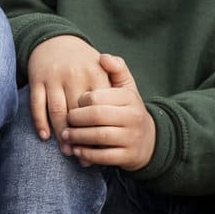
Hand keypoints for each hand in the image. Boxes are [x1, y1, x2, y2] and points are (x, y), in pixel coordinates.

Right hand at [27, 35, 110, 154]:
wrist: (55, 40)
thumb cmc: (83, 61)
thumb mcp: (102, 67)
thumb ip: (113, 90)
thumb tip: (116, 121)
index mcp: (95, 72)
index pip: (100, 107)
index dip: (100, 128)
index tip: (102, 147)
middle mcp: (75, 75)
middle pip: (78, 112)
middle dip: (81, 136)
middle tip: (82, 156)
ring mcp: (55, 77)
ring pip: (57, 111)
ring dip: (61, 134)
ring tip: (67, 150)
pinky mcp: (38, 79)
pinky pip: (37, 104)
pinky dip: (40, 121)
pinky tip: (44, 136)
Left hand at [64, 54, 155, 171]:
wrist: (148, 140)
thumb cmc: (128, 110)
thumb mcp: (126, 88)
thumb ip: (116, 69)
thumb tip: (103, 57)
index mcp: (129, 97)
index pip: (98, 97)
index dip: (81, 101)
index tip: (74, 103)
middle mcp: (133, 116)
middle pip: (97, 116)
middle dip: (76, 120)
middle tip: (66, 121)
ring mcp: (132, 137)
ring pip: (99, 137)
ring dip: (78, 137)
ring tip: (67, 136)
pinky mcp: (128, 156)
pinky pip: (103, 156)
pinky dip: (87, 154)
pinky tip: (78, 151)